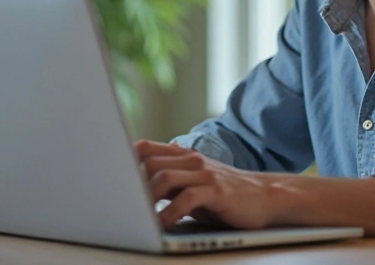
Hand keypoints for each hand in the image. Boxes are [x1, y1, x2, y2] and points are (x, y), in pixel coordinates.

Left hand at [133, 139, 277, 229]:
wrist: (265, 196)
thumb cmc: (224, 194)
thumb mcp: (192, 183)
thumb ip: (167, 182)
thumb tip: (132, 191)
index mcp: (182, 155)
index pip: (143, 148)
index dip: (124, 162)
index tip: (108, 179)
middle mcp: (191, 160)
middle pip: (149, 163)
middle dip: (131, 185)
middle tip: (120, 204)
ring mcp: (205, 173)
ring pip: (164, 178)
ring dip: (146, 199)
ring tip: (137, 217)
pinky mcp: (217, 191)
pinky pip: (186, 199)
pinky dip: (170, 213)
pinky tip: (162, 225)